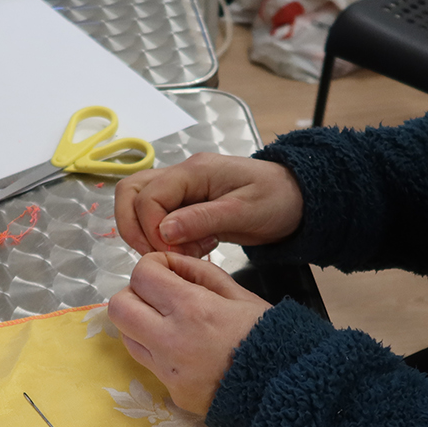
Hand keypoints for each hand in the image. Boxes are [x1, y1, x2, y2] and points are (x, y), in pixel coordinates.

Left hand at [108, 252, 272, 413]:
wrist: (286, 390)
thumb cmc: (270, 337)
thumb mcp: (241, 294)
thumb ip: (201, 273)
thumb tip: (171, 264)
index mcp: (192, 309)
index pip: (142, 275)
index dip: (152, 265)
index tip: (167, 270)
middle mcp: (171, 340)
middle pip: (119, 307)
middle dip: (134, 293)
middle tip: (158, 295)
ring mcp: (168, 371)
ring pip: (126, 337)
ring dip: (140, 323)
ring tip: (169, 322)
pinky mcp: (172, 392)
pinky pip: (149, 363)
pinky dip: (158, 350)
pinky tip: (185, 349)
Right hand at [114, 153, 303, 256]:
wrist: (297, 200)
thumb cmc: (277, 200)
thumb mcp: (244, 212)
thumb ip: (202, 219)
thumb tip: (163, 230)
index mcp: (194, 171)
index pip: (148, 196)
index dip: (151, 228)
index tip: (171, 254)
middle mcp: (182, 175)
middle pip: (130, 192)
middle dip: (134, 228)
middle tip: (158, 255)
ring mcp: (182, 189)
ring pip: (139, 204)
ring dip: (145, 232)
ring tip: (176, 253)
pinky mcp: (186, 205)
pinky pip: (158, 217)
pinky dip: (163, 237)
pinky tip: (190, 249)